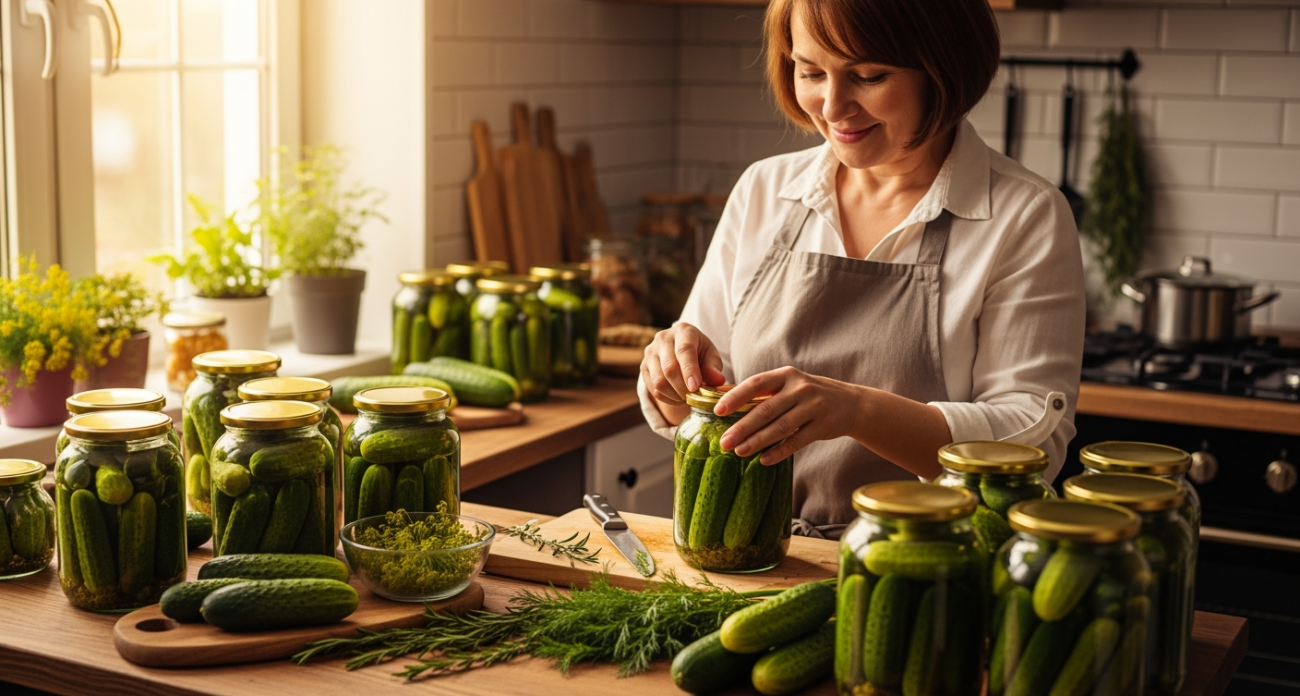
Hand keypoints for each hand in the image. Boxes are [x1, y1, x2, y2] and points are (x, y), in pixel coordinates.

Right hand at [641, 322, 726, 406]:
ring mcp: (650, 352)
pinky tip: (677, 398)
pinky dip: (667, 398)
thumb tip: (718, 381)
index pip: (684, 350)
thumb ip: (713, 368)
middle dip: (683, 388)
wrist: (680, 350)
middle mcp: (663, 338)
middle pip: (669, 368)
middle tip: (695, 397)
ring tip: (687, 398)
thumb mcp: (711, 356)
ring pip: (659, 381)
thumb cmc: (699, 353)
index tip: (695, 388)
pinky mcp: (643, 366)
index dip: (689, 370)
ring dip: (675, 395)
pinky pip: (653, 389)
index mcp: (683, 331)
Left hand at [715, 366, 865, 464]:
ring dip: (758, 441)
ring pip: (780, 427)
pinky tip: (764, 460)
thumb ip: (762, 392)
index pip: (757, 384)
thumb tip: (724, 399)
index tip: (718, 411)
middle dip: (743, 427)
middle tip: (724, 442)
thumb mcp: (789, 385)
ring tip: (739, 451)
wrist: (851, 404)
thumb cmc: (809, 395)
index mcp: (787, 375)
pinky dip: (779, 451)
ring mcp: (813, 407)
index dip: (736, 397)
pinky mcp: (823, 426)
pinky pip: (797, 441)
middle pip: (766, 409)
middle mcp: (800, 389)